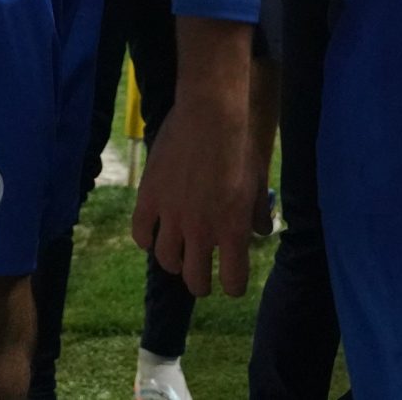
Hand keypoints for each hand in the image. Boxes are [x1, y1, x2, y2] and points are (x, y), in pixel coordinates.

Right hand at [130, 92, 255, 297]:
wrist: (210, 115)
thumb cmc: (241, 147)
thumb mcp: (259, 182)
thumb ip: (259, 213)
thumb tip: (260, 232)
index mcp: (232, 230)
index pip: (232, 281)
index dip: (233, 286)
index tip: (231, 281)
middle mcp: (200, 231)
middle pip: (195, 279)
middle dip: (200, 283)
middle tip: (201, 277)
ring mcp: (172, 216)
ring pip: (166, 260)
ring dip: (174, 262)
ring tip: (177, 256)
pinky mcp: (149, 198)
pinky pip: (141, 234)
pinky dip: (146, 239)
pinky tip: (153, 234)